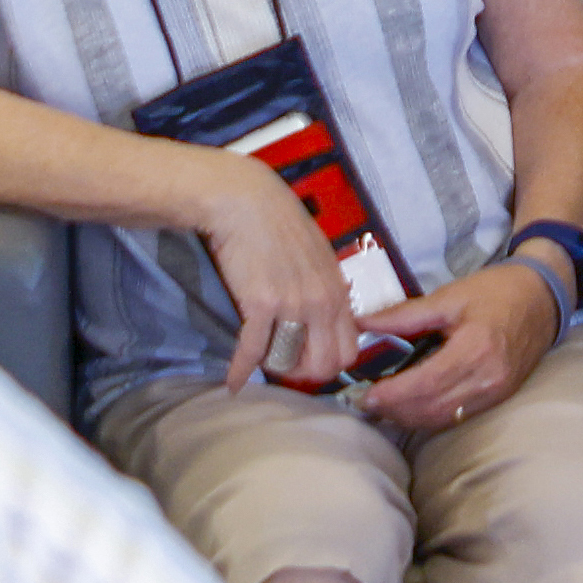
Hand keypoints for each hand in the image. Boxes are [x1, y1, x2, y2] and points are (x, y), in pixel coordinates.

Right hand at [173, 154, 364, 395]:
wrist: (245, 201)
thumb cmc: (278, 223)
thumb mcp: (317, 255)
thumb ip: (324, 288)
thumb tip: (324, 315)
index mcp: (338, 292)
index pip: (350, 350)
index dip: (328, 363)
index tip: (307, 358)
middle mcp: (322, 302)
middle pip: (326, 365)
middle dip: (305, 373)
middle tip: (284, 365)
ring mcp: (294, 305)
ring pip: (290, 362)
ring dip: (273, 369)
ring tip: (259, 362)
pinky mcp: (262, 304)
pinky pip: (253, 351)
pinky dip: (240, 371)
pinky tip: (232, 382)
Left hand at [356, 253, 568, 436]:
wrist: (544, 297)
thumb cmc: (497, 291)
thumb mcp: (449, 297)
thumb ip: (404, 315)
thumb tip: (362, 323)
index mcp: (475, 349)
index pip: (425, 384)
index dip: (392, 394)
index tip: (364, 394)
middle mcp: (488, 378)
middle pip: (432, 408)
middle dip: (395, 411)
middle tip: (365, 404)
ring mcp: (496, 391)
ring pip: (444, 418)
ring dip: (410, 418)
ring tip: (383, 408)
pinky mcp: (499, 397)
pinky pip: (458, 416)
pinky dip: (431, 417)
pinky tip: (411, 409)